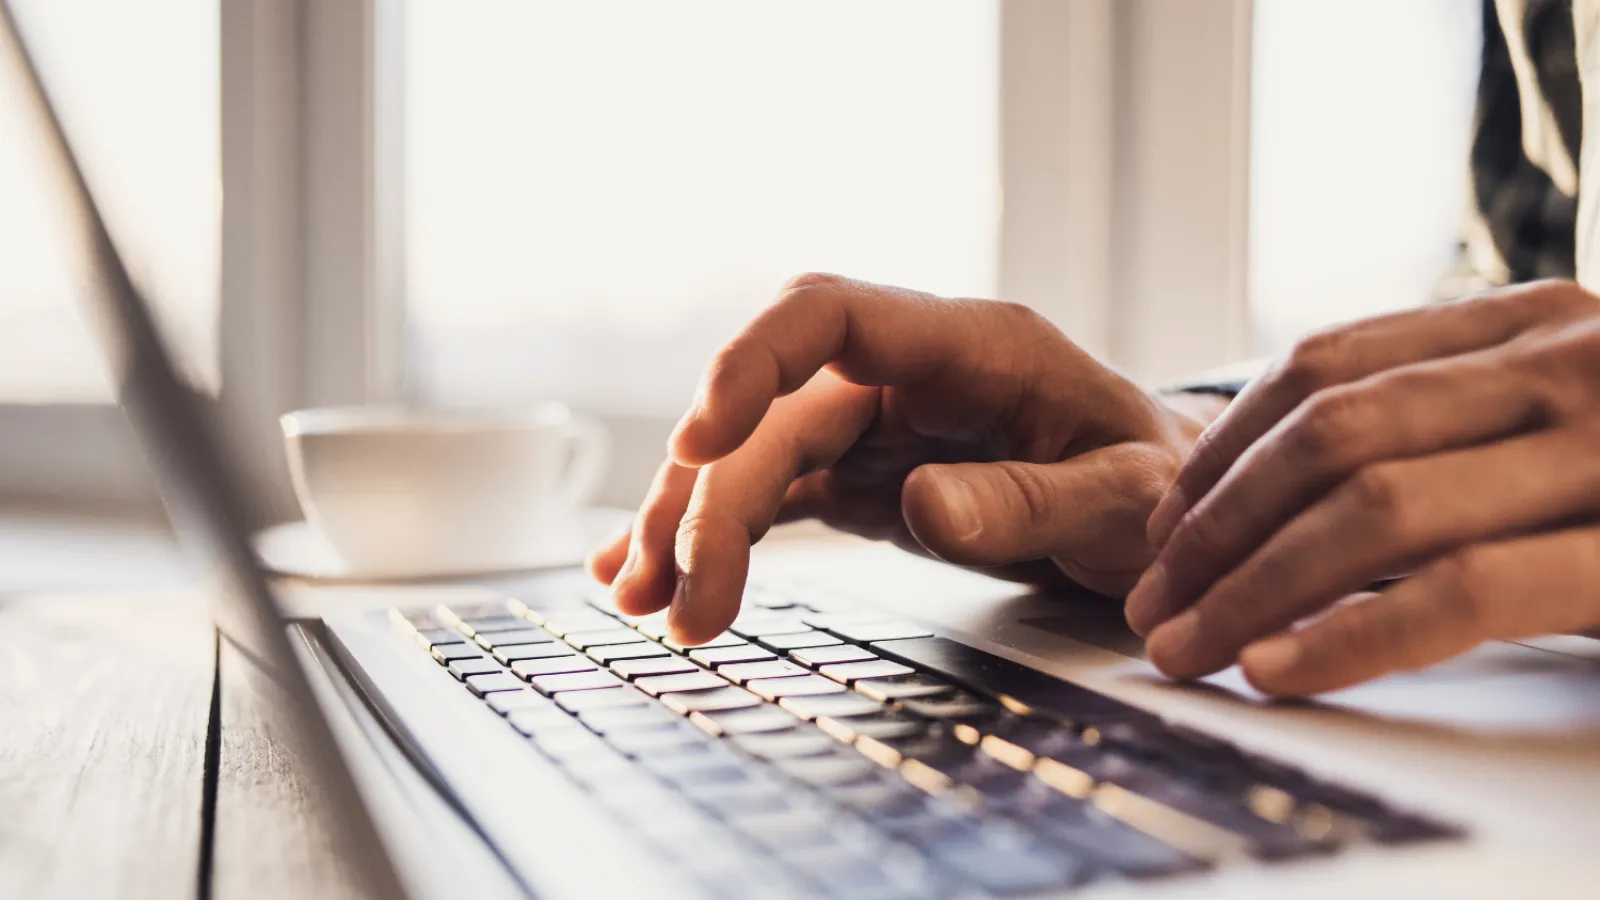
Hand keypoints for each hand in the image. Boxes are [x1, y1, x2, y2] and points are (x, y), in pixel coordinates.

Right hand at [586, 274, 1215, 643]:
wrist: (1168, 510)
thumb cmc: (1159, 485)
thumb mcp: (1126, 498)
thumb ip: (1030, 499)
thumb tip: (921, 507)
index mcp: (970, 346)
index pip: (828, 313)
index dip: (751, 363)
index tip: (700, 438)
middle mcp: (905, 374)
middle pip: (771, 410)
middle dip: (709, 497)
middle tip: (679, 599)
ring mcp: (875, 423)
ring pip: (753, 454)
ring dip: (689, 521)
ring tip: (645, 602)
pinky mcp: (861, 474)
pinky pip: (770, 493)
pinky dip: (713, 533)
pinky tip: (654, 575)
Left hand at [1126, 280, 1599, 695]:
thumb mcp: (1566, 423)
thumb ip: (1455, 426)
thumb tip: (1282, 497)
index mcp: (1533, 322)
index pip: (1327, 364)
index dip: (1222, 447)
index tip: (1161, 525)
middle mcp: (1568, 362)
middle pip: (1330, 435)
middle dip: (1215, 527)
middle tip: (1151, 603)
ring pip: (1375, 507)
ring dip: (1252, 589)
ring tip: (1184, 647)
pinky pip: (1463, 592)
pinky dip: (1351, 636)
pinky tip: (1275, 669)